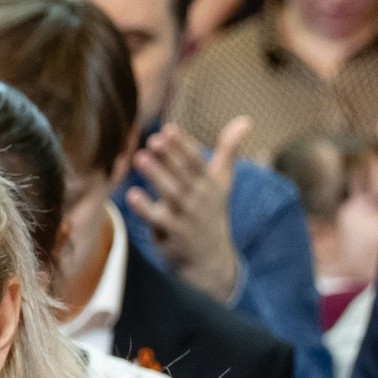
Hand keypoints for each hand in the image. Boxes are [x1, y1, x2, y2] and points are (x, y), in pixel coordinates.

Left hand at [126, 117, 247, 302]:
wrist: (209, 258)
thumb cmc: (210, 212)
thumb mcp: (222, 181)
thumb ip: (228, 150)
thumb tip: (246, 119)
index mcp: (208, 183)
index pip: (196, 161)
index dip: (183, 145)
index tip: (169, 128)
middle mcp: (200, 198)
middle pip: (184, 174)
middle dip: (169, 156)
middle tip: (152, 139)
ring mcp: (188, 217)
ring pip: (172, 194)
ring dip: (156, 176)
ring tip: (139, 158)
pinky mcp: (175, 234)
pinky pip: (159, 220)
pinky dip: (146, 208)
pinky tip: (131, 194)